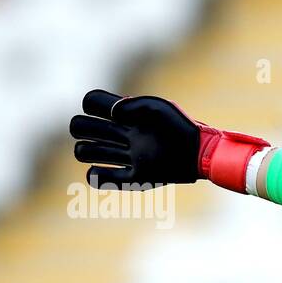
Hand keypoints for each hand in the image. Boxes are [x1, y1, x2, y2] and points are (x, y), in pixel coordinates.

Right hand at [70, 89, 268, 192]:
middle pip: (81, 127)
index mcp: (126, 115)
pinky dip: (96, 177)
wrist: (200, 154)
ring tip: (110, 153)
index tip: (108, 111)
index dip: (91, 104)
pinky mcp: (137, 177)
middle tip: (106, 134)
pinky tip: (104, 172)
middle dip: (82, 128)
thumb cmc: (179, 126)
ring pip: (86, 152)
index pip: (91, 102)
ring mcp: (128, 156)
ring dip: (86, 152)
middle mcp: (122, 135)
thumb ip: (132, 105)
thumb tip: (111, 115)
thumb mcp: (158, 108)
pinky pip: (104, 180)